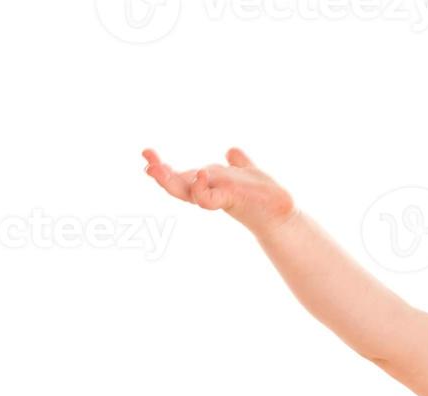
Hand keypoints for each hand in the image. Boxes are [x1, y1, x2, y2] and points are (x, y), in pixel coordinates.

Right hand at [141, 147, 295, 235]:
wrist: (282, 211)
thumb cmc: (263, 197)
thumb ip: (238, 162)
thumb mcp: (247, 172)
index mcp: (209, 184)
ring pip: (186, 192)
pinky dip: (200, 189)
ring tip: (155, 168)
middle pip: (177, 185)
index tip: (146, 153)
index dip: (162, 168)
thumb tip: (231, 152)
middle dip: (159, 174)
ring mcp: (217, 196)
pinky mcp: (229, 201)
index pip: (180, 176)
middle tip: (146, 162)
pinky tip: (200, 174)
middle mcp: (209, 191)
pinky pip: (208, 198)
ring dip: (169, 182)